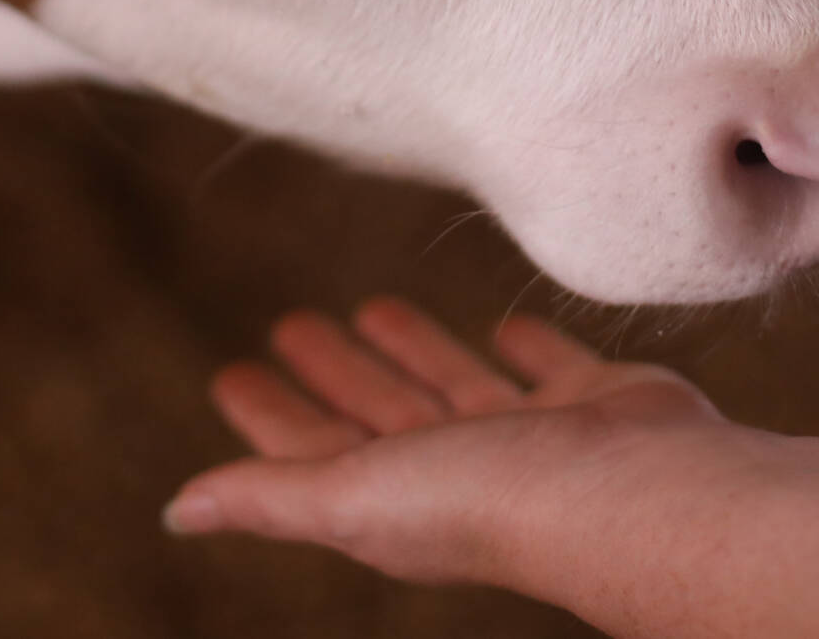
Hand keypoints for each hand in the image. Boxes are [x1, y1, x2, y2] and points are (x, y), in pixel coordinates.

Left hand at [165, 299, 818, 638]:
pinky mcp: (596, 407)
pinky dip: (521, 346)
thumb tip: (177, 512)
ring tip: (373, 305)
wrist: (642, 494)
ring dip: (412, 351)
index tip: (234, 371)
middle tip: (290, 323)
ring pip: (454, 388)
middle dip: (334, 374)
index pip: (311, 455)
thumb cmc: (499, 502)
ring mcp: (534, 443)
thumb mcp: (356, 495)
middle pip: (378, 417)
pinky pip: (547, 368)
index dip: (271, 417)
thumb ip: (272, 494)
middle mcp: (462, 475)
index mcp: (397, 501)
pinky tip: (504, 324)